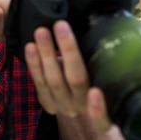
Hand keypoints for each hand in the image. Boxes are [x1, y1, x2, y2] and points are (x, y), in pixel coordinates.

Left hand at [24, 20, 115, 134]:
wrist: (80, 103)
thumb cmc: (95, 80)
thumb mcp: (104, 74)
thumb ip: (103, 60)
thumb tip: (109, 26)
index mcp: (101, 106)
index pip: (102, 113)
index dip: (99, 107)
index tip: (96, 91)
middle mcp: (81, 107)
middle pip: (75, 79)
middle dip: (68, 49)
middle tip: (61, 26)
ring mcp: (61, 106)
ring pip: (52, 79)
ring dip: (46, 52)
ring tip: (42, 31)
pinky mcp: (46, 102)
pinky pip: (38, 81)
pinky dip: (33, 62)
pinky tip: (30, 46)